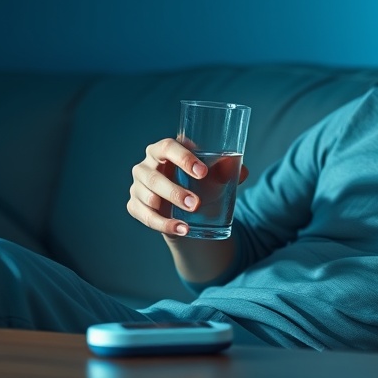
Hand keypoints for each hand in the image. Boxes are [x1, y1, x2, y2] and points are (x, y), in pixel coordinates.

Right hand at [127, 138, 247, 236]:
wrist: (188, 208)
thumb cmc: (200, 182)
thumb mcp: (215, 175)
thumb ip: (228, 170)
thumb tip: (242, 170)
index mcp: (163, 150)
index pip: (168, 147)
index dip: (183, 158)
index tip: (203, 172)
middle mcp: (146, 166)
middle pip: (154, 176)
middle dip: (175, 191)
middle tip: (196, 203)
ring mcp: (138, 186)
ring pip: (149, 198)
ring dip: (169, 209)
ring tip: (190, 220)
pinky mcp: (135, 206)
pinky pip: (146, 216)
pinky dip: (164, 225)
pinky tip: (181, 229)